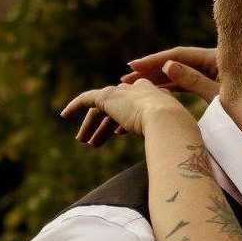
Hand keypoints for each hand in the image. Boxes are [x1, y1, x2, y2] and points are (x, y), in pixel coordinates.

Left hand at [58, 79, 188, 146]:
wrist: (168, 121)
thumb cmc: (176, 133)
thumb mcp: (170, 135)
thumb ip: (162, 137)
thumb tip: (162, 150)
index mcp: (154, 97)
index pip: (132, 108)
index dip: (123, 122)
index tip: (117, 133)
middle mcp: (137, 91)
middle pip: (115, 109)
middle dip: (104, 126)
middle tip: (95, 142)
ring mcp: (122, 92)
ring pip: (101, 109)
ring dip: (91, 125)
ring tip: (84, 141)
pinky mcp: (108, 96)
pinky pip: (86, 99)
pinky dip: (75, 106)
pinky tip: (65, 115)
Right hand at [122, 46, 219, 102]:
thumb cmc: (241, 108)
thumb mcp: (217, 95)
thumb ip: (194, 80)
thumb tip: (167, 65)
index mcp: (216, 57)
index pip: (179, 55)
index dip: (155, 60)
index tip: (133, 66)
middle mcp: (212, 61)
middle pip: (176, 62)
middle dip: (151, 70)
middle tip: (125, 79)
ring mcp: (212, 72)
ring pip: (179, 73)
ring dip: (157, 79)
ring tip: (134, 86)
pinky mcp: (212, 84)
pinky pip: (188, 83)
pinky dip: (171, 86)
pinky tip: (154, 90)